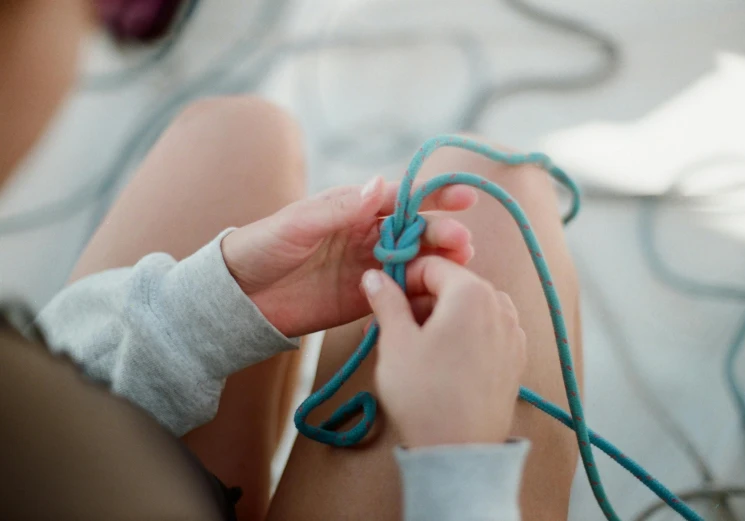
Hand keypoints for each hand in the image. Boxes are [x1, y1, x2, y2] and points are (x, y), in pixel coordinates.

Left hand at [221, 177, 476, 336]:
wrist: (240, 297)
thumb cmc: (262, 247)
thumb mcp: (297, 224)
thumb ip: (338, 209)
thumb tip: (379, 185)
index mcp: (353, 207)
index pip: (401, 197)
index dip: (433, 196)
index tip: (464, 196)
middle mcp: (367, 234)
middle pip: (414, 230)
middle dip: (441, 233)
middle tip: (462, 243)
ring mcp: (368, 266)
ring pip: (413, 261)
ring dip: (438, 262)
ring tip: (460, 267)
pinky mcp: (364, 298)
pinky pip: (398, 293)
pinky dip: (420, 293)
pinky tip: (438, 297)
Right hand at [362, 257, 526, 447]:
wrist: (459, 450)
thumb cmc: (424, 394)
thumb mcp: (396, 342)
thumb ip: (386, 301)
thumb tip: (375, 276)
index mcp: (472, 293)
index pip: (433, 266)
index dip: (403, 276)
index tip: (383, 295)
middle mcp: (501, 306)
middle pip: (453, 286)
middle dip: (418, 301)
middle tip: (388, 325)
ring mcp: (513, 334)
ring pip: (468, 309)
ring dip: (438, 318)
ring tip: (409, 344)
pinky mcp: (515, 359)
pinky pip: (484, 331)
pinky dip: (460, 335)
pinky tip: (438, 359)